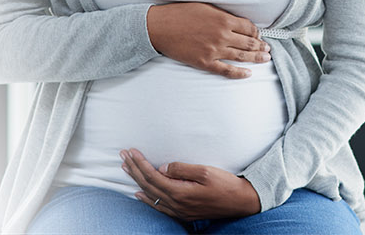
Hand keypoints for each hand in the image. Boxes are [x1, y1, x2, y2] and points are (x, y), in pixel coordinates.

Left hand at [121, 148, 260, 220]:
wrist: (241, 202)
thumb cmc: (226, 185)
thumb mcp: (205, 171)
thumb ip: (181, 169)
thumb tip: (162, 167)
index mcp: (179, 192)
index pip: (152, 175)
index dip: (139, 163)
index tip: (131, 151)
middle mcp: (176, 204)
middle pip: (148, 185)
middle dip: (134, 169)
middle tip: (123, 156)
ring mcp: (179, 210)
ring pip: (151, 195)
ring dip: (137, 181)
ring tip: (126, 169)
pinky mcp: (183, 212)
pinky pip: (159, 206)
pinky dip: (147, 198)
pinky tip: (140, 194)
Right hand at [146, 3, 269, 78]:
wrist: (160, 27)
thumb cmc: (180, 13)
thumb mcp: (205, 7)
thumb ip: (222, 15)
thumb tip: (236, 22)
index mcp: (223, 19)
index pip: (249, 27)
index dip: (257, 32)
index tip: (259, 35)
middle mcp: (222, 35)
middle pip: (249, 43)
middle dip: (261, 46)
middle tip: (268, 49)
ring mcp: (214, 50)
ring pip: (241, 56)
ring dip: (256, 58)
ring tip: (266, 58)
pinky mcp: (205, 62)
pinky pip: (226, 70)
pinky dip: (239, 73)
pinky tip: (248, 74)